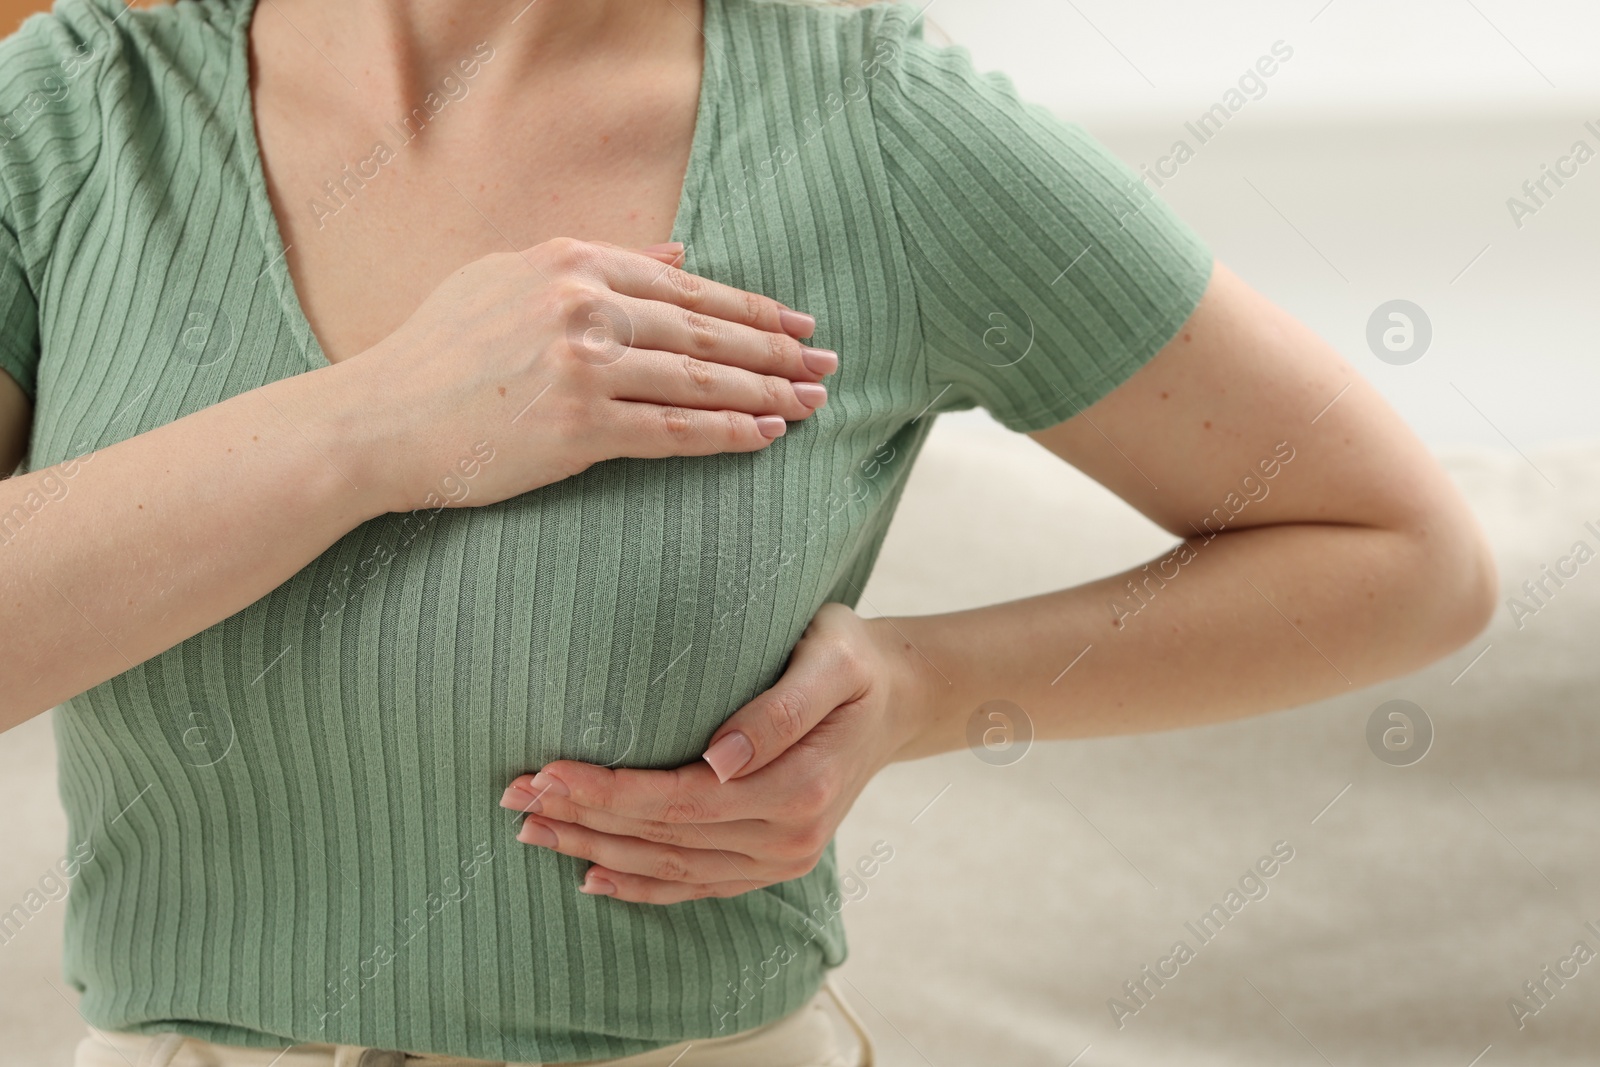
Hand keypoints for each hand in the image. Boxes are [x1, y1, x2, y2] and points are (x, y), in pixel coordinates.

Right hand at [336, 237, 838, 514]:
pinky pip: (673, 431)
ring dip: (767, 393)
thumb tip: (679, 255)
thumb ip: (595, 263)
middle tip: (826, 363)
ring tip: (812, 401)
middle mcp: (584, 306)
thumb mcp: (507, 278)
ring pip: (701, 379)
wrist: (377, 420)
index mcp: (571, 262)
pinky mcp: (580, 430)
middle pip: (706, 330)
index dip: (750, 306)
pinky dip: (727, 434)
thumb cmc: (436, 352)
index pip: (686, 285)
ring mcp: (585, 368)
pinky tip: (766, 436)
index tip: (795, 322)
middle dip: (776, 349)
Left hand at [498, 603, 928, 902]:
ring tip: (532, 828)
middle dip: (583, 819)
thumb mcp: (831, 658)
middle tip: (513, 795)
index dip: (609, 791)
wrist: (898, 698)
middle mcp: (790, 838)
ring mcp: (782, 859)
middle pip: (665, 838)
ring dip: (595, 851)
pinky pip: (696, 886)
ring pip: (671, 867)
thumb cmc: (854, 661)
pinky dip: (640, 886)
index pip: (681, 800)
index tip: (547, 769)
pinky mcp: (773, 864)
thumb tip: (720, 758)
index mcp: (801, 788)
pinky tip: (591, 878)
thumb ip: (782, 707)